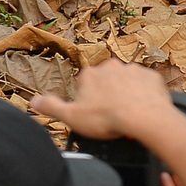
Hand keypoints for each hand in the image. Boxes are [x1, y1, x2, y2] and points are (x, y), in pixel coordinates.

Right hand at [30, 60, 173, 138]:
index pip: (84, 85)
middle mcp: (111, 67)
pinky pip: (146, 85)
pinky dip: (145, 95)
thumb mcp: (71, 117)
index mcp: (90, 75)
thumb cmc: (107, 118)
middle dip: (107, 95)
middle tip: (111, 115)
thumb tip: (33, 100)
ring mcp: (133, 70)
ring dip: (127, 94)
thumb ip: (52, 107)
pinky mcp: (151, 77)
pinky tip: (144, 108)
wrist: (144, 118)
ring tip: (129, 114)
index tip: (94, 114)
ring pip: (127, 82)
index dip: (87, 102)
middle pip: (106, 82)